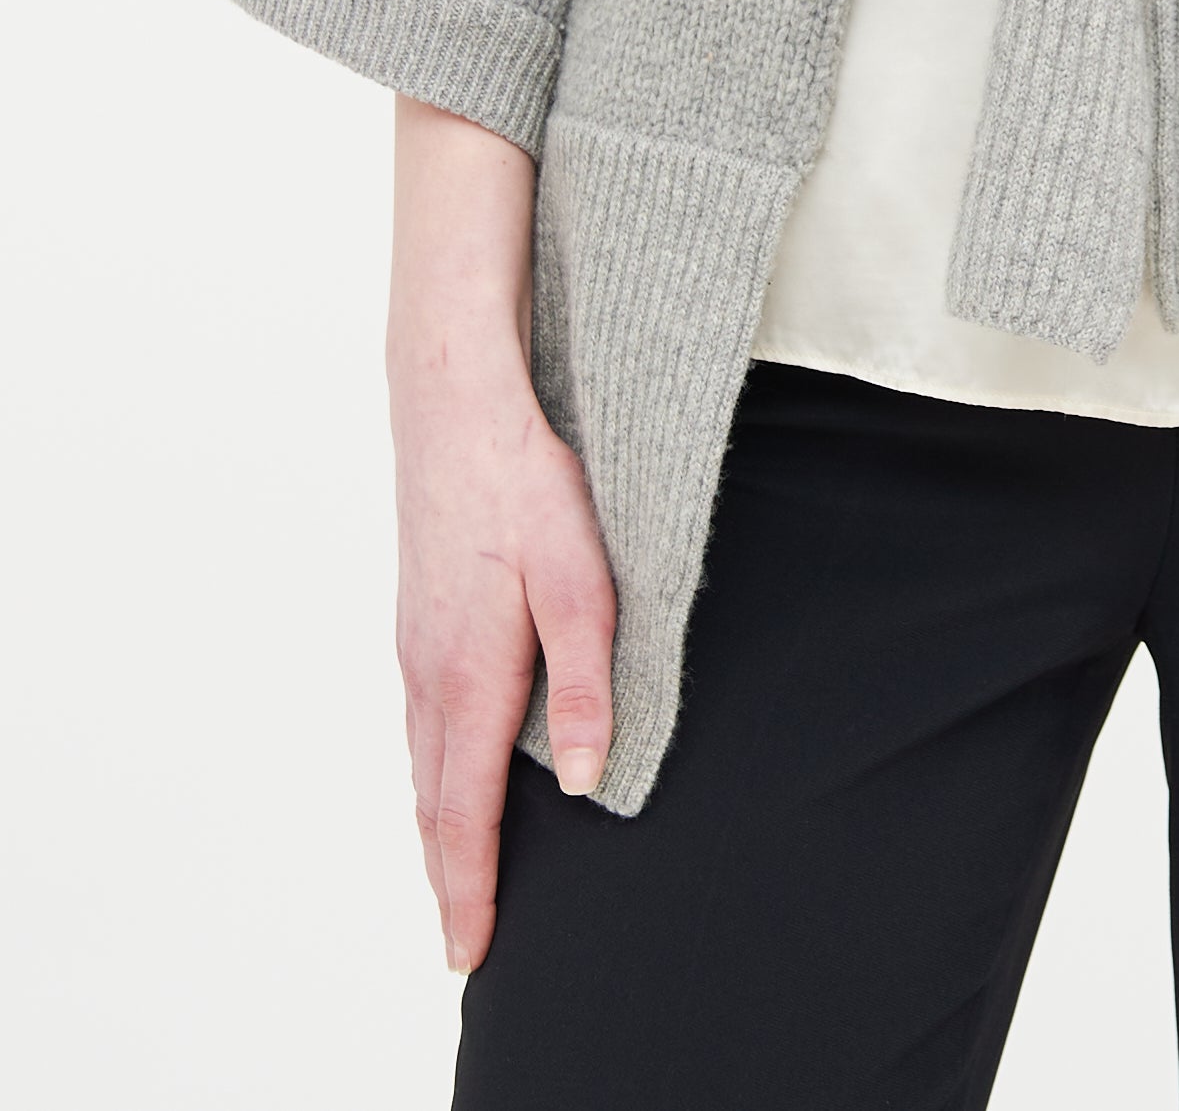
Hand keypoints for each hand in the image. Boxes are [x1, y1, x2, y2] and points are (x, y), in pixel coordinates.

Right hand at [389, 99, 615, 973]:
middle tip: (461, 942)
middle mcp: (429, 672)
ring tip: (455, 876)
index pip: (465, 812)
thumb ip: (586, 683)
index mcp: (471, 675)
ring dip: (437, 826)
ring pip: (422, 761)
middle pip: (433, 801)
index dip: (469, 888)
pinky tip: (446, 771)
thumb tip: (583, 783)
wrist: (454, 403)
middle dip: (448, 876)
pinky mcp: (417, 615)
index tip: (470, 953)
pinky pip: (421, 719)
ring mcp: (415, 644)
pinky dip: (430, 770)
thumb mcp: (580, 578)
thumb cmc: (524, 485)